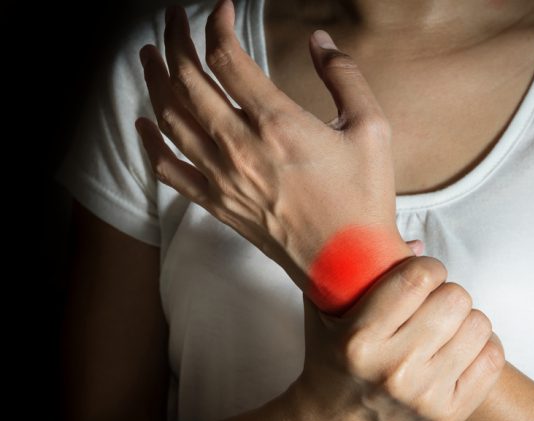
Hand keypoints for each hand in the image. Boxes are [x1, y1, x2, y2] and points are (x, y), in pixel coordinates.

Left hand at [134, 0, 412, 310]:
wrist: (349, 264)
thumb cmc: (363, 199)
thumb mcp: (372, 129)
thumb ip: (345, 76)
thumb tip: (320, 41)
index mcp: (277, 123)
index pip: (227, 57)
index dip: (218, 23)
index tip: (223, 9)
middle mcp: (240, 147)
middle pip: (188, 79)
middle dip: (174, 40)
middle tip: (172, 19)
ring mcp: (223, 178)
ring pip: (170, 118)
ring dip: (155, 80)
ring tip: (150, 55)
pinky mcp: (218, 205)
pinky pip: (168, 171)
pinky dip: (150, 143)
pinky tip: (144, 123)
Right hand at [287, 255, 504, 420]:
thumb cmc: (329, 363)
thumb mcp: (325, 313)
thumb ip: (354, 271)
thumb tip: (417, 244)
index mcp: (359, 339)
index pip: (418, 278)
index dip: (429, 268)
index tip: (425, 275)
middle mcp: (393, 369)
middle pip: (455, 298)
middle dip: (448, 292)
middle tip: (436, 303)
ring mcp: (424, 396)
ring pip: (478, 325)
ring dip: (466, 318)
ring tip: (448, 326)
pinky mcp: (448, 416)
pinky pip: (492, 358)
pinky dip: (482, 345)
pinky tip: (461, 348)